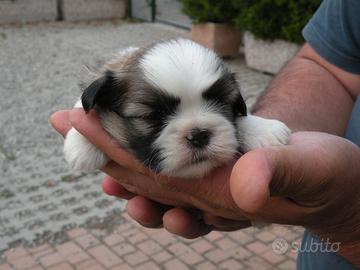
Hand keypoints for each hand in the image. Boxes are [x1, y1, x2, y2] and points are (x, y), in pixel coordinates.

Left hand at [51, 109, 359, 262]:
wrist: (336, 186)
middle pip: (142, 173)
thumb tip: (242, 189)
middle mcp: (207, 195)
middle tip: (67, 121)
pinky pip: (173, 175)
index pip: (152, 172)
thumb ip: (278, 175)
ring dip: (117, 161)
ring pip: (152, 178)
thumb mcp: (311, 171)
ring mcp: (210, 189)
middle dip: (102, 146)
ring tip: (88, 148)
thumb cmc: (328, 177)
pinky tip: (133, 161)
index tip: (80, 122)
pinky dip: (147, 165)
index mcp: (220, 194)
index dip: (113, 146)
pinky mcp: (219, 179)